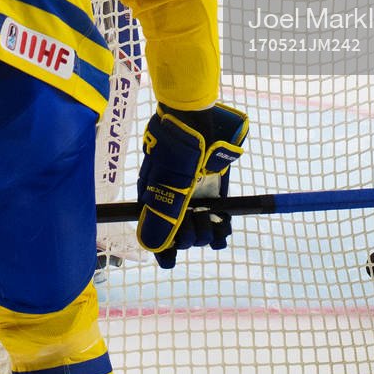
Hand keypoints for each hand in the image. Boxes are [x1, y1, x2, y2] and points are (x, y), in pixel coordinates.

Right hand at [136, 103, 247, 267]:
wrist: (200, 116)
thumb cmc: (179, 145)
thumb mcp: (170, 180)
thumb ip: (163, 214)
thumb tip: (150, 246)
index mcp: (153, 199)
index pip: (155, 236)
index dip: (163, 250)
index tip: (172, 257)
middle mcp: (173, 202)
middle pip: (180, 238)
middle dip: (189, 235)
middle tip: (195, 216)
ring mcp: (195, 198)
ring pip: (201, 233)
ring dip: (207, 232)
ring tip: (209, 215)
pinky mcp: (215, 193)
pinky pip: (220, 223)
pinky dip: (223, 228)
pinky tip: (224, 224)